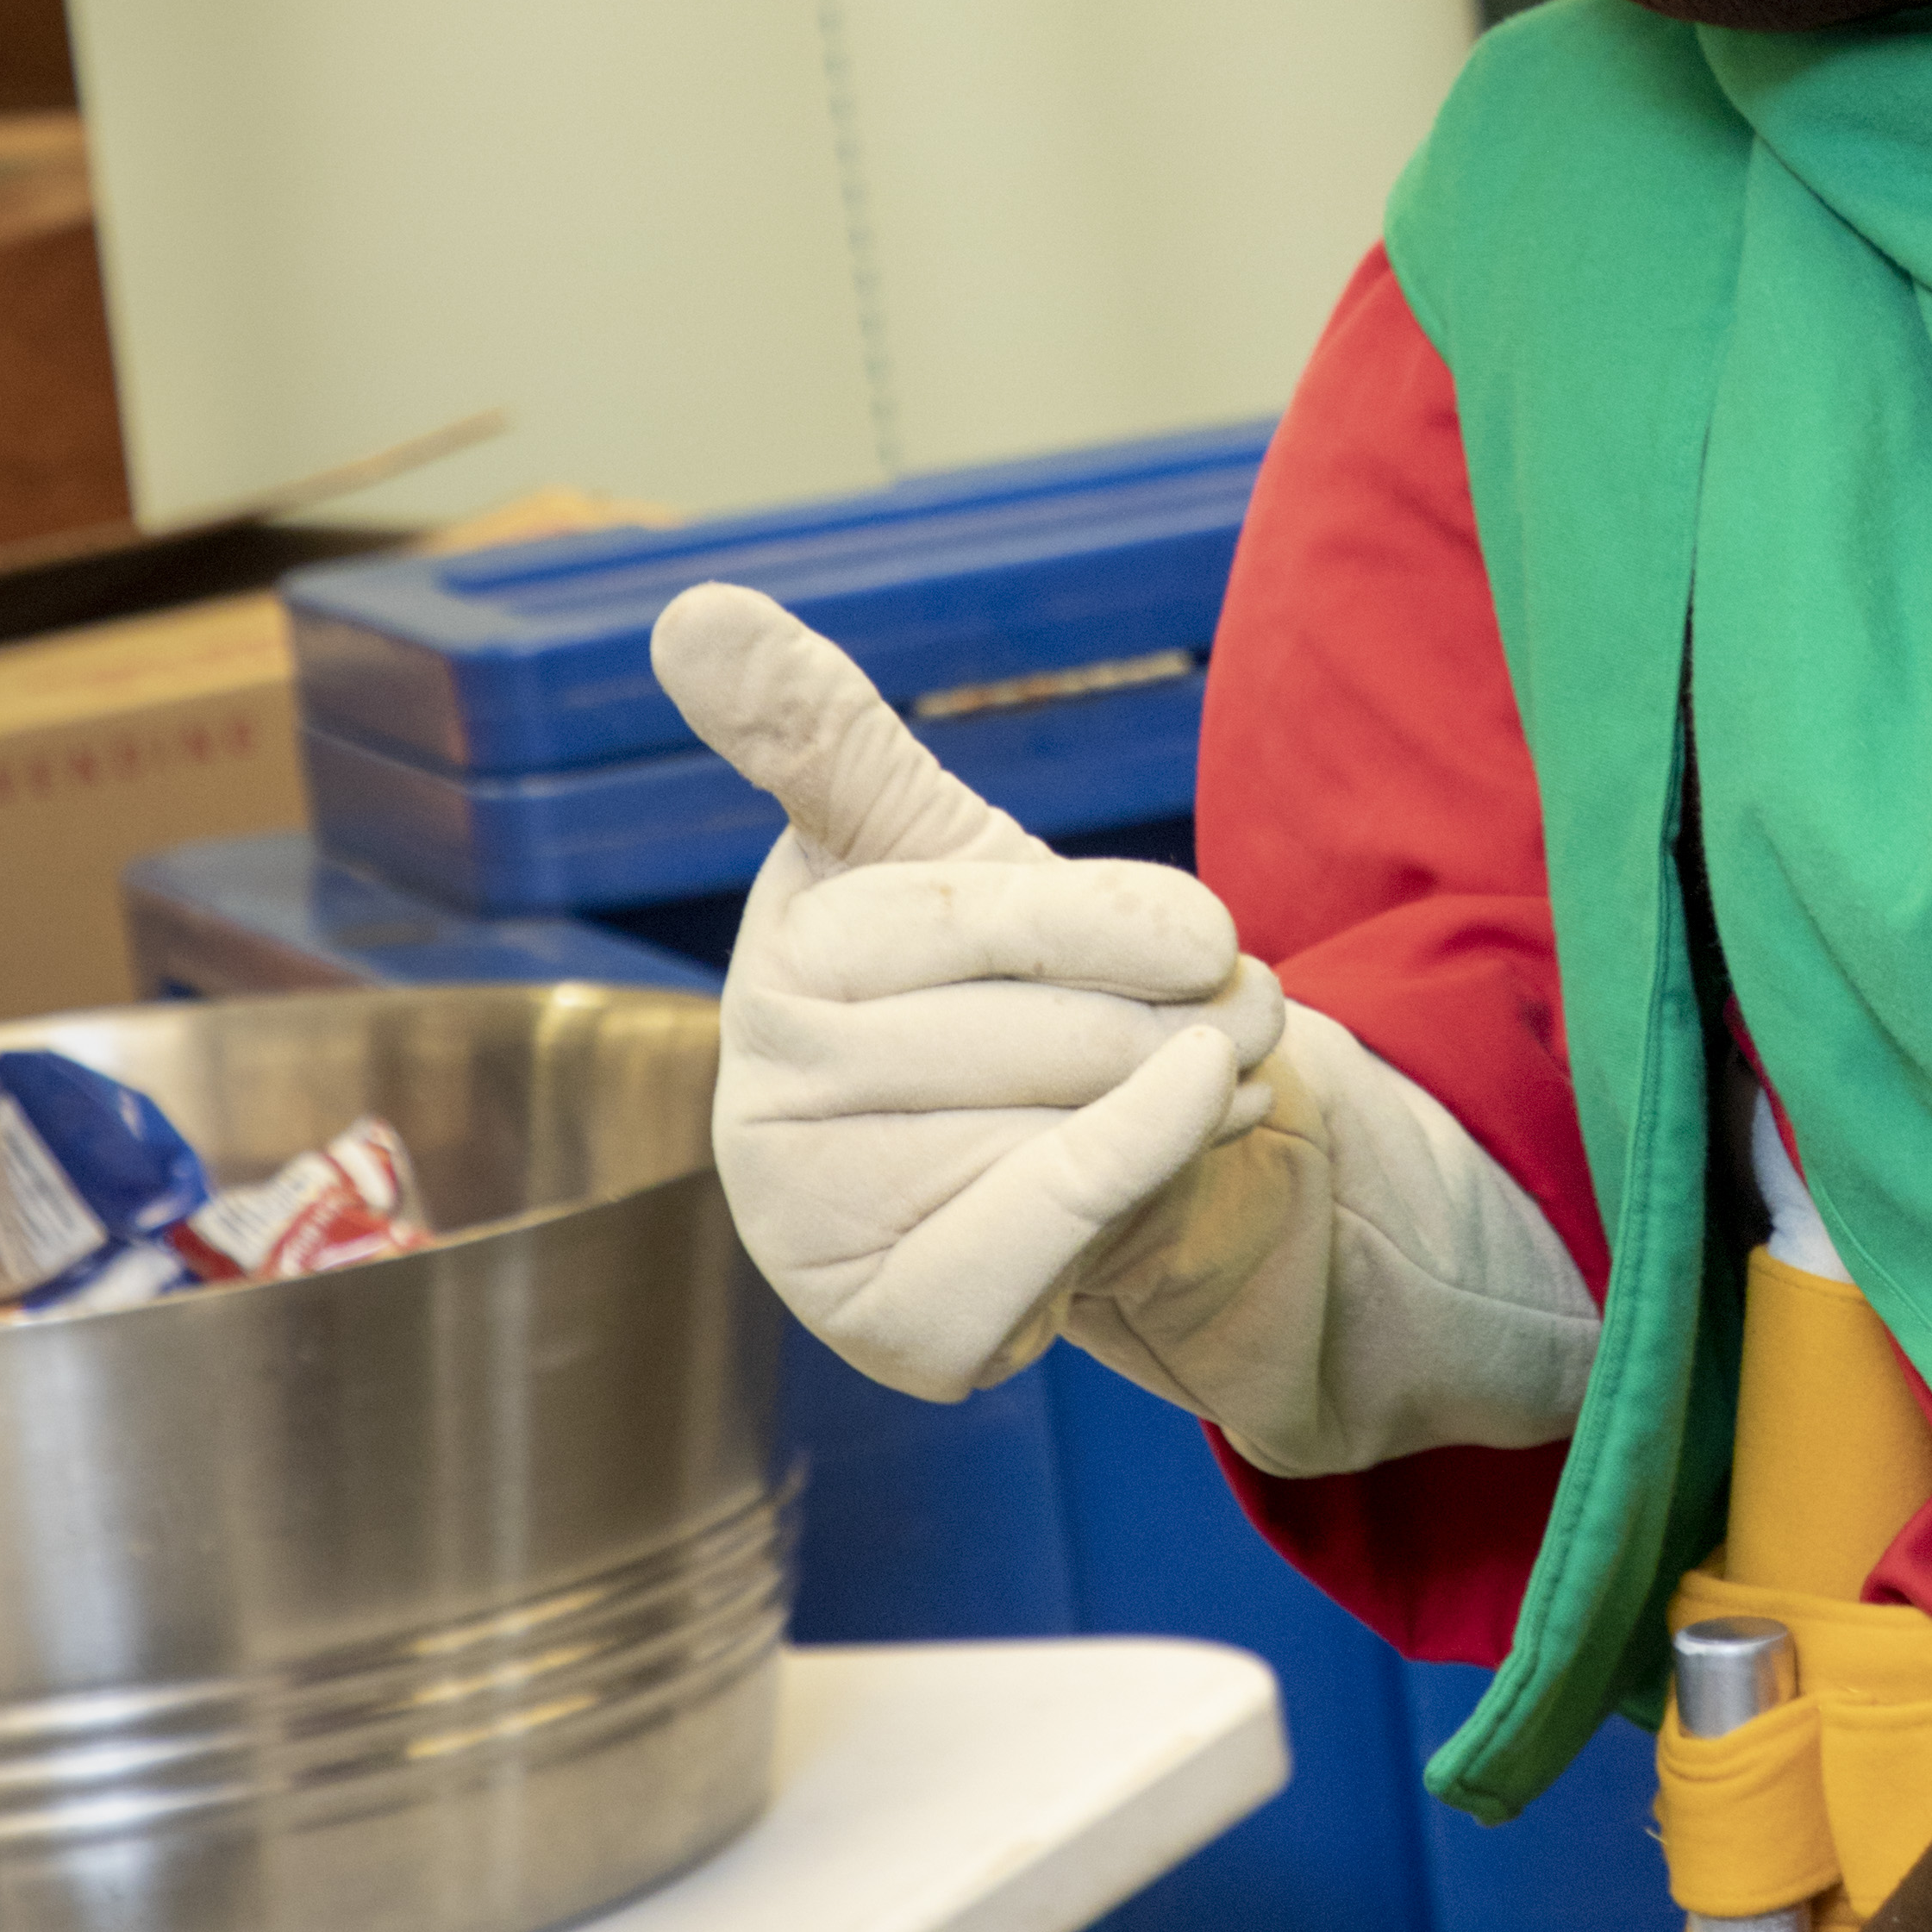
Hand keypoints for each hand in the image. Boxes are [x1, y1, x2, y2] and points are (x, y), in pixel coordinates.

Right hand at [653, 579, 1282, 1400]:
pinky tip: (1190, 1139)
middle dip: (1182, 1014)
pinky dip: (1154, 1175)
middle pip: (1043, 1028)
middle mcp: (762, 1089)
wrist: (1104, 1168)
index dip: (1116, 922)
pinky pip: (1054, 1227)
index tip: (1212, 932)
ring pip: (1065, 1124)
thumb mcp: (942, 843)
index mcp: (787, 950)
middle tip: (1242, 1008)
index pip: (968, 911)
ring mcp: (806, 1217)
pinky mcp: (882, 1324)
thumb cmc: (1017, 990)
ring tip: (1215, 1077)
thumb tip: (688, 607)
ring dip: (1193, 1094)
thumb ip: (826, 731)